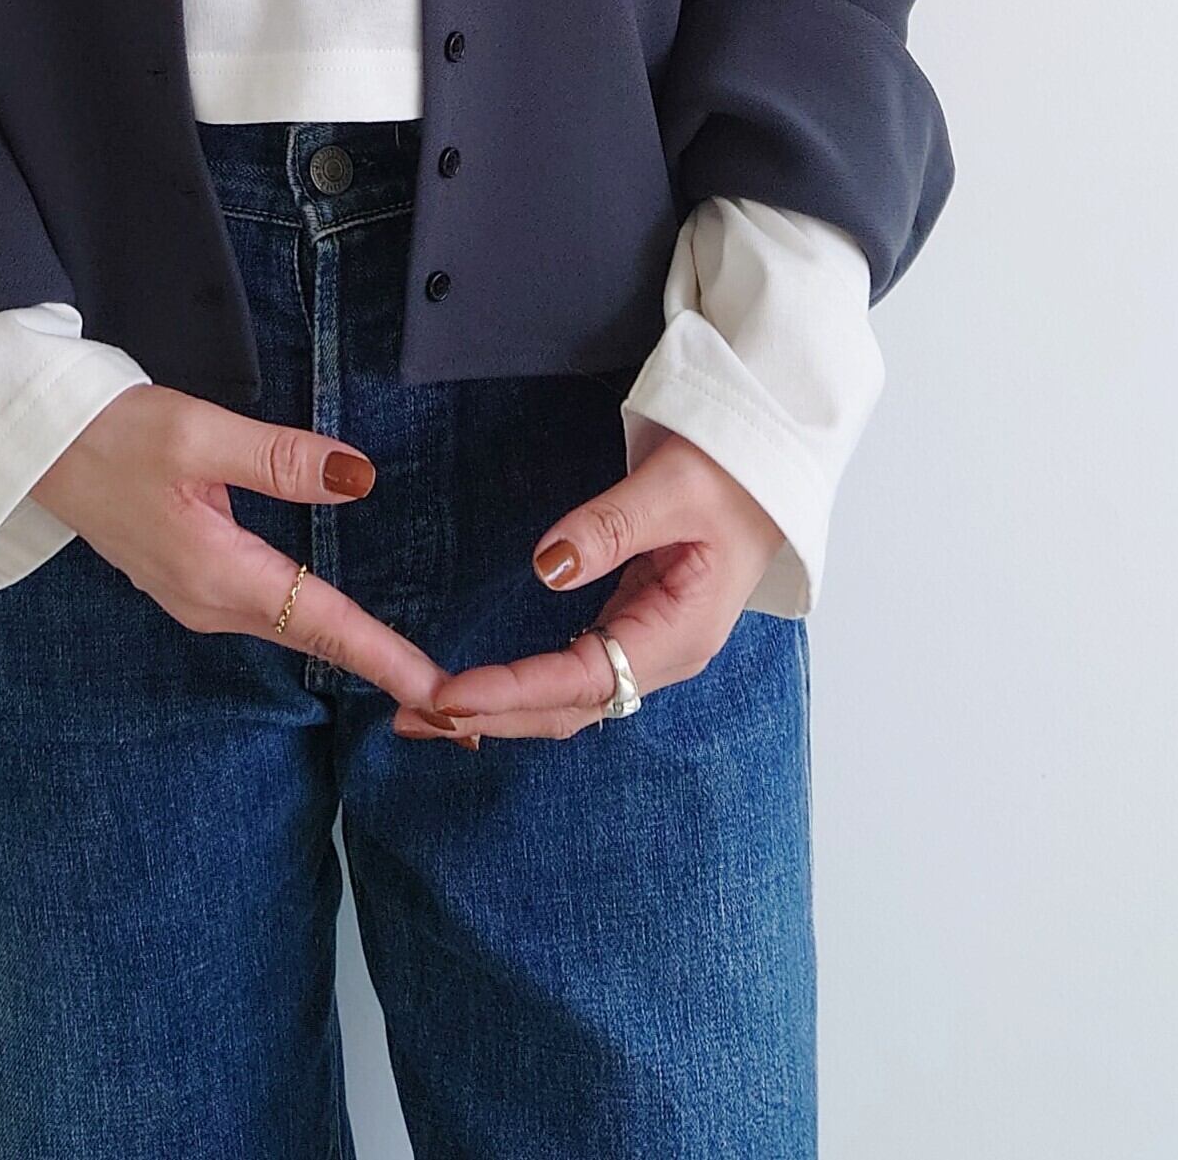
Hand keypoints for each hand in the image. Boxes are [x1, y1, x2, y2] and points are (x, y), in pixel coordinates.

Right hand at [31, 385, 457, 722]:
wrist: (33, 446)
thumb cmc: (108, 433)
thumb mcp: (197, 433)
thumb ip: (280, 459)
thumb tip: (358, 478)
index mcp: (217, 572)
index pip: (321, 621)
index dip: (385, 655)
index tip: (443, 694)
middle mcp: (209, 600)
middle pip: (313, 635)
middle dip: (381, 664)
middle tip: (453, 698)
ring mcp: (195, 596)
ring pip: (290, 625)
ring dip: (350, 646)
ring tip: (411, 668)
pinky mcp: (187, 578)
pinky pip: (267, 610)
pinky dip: (314, 622)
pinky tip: (342, 622)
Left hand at [390, 431, 785, 743]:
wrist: (768, 462)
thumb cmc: (731, 471)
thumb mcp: (674, 487)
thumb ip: (610, 525)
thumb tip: (548, 564)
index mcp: (680, 631)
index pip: (581, 679)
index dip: (512, 690)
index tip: (449, 693)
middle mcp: (661, 653)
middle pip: (566, 707)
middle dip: (490, 716)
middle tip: (409, 713)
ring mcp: (647, 643)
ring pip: (565, 699)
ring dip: (498, 710)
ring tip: (422, 713)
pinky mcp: (631, 625)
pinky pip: (570, 674)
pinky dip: (520, 687)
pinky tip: (477, 692)